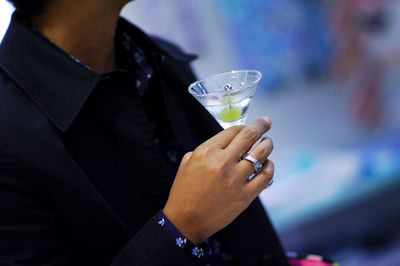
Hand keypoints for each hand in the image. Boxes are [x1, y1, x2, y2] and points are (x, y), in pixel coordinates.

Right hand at [163, 117, 273, 243]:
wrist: (186, 220)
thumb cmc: (184, 192)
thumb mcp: (187, 163)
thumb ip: (205, 150)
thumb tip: (224, 144)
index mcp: (207, 151)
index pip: (233, 131)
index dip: (244, 126)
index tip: (250, 125)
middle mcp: (222, 162)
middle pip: (249, 136)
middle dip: (261, 126)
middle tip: (267, 123)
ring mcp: (236, 178)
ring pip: (261, 154)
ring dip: (267, 145)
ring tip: (268, 142)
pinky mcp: (245, 195)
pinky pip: (265, 176)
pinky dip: (270, 167)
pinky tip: (268, 164)